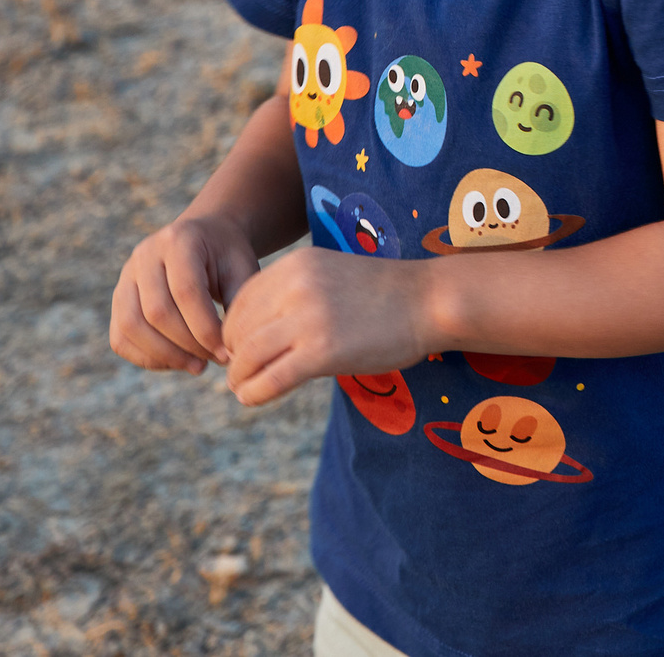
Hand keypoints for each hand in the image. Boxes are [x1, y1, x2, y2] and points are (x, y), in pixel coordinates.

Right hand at [111, 212, 259, 373]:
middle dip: (188, 345)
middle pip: (156, 312)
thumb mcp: (241, 269)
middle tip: (216, 360)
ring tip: (198, 366)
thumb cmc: (227, 257)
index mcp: (179, 240)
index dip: (206, 329)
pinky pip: (120, 337)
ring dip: (165, 356)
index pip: (186, 292)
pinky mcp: (118, 299)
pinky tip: (176, 362)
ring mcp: (126, 276)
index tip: (227, 352)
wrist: (205, 237)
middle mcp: (145, 255)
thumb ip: (237, 302)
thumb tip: (232, 349)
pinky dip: (146, 357)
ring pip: (131, 326)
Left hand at [221, 247, 432, 405]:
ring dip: (239, 379)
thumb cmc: (384, 294)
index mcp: (295, 265)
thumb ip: (292, 295)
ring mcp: (308, 319)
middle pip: (237, 329)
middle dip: (234, 357)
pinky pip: (270, 379)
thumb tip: (252, 334)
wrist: (430, 300)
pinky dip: (254, 393)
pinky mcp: (322, 351)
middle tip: (241, 375)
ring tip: (244, 389)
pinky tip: (253, 398)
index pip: (240, 302)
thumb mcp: (330, 276)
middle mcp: (295, 286)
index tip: (242, 351)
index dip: (234, 332)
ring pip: (247, 356)